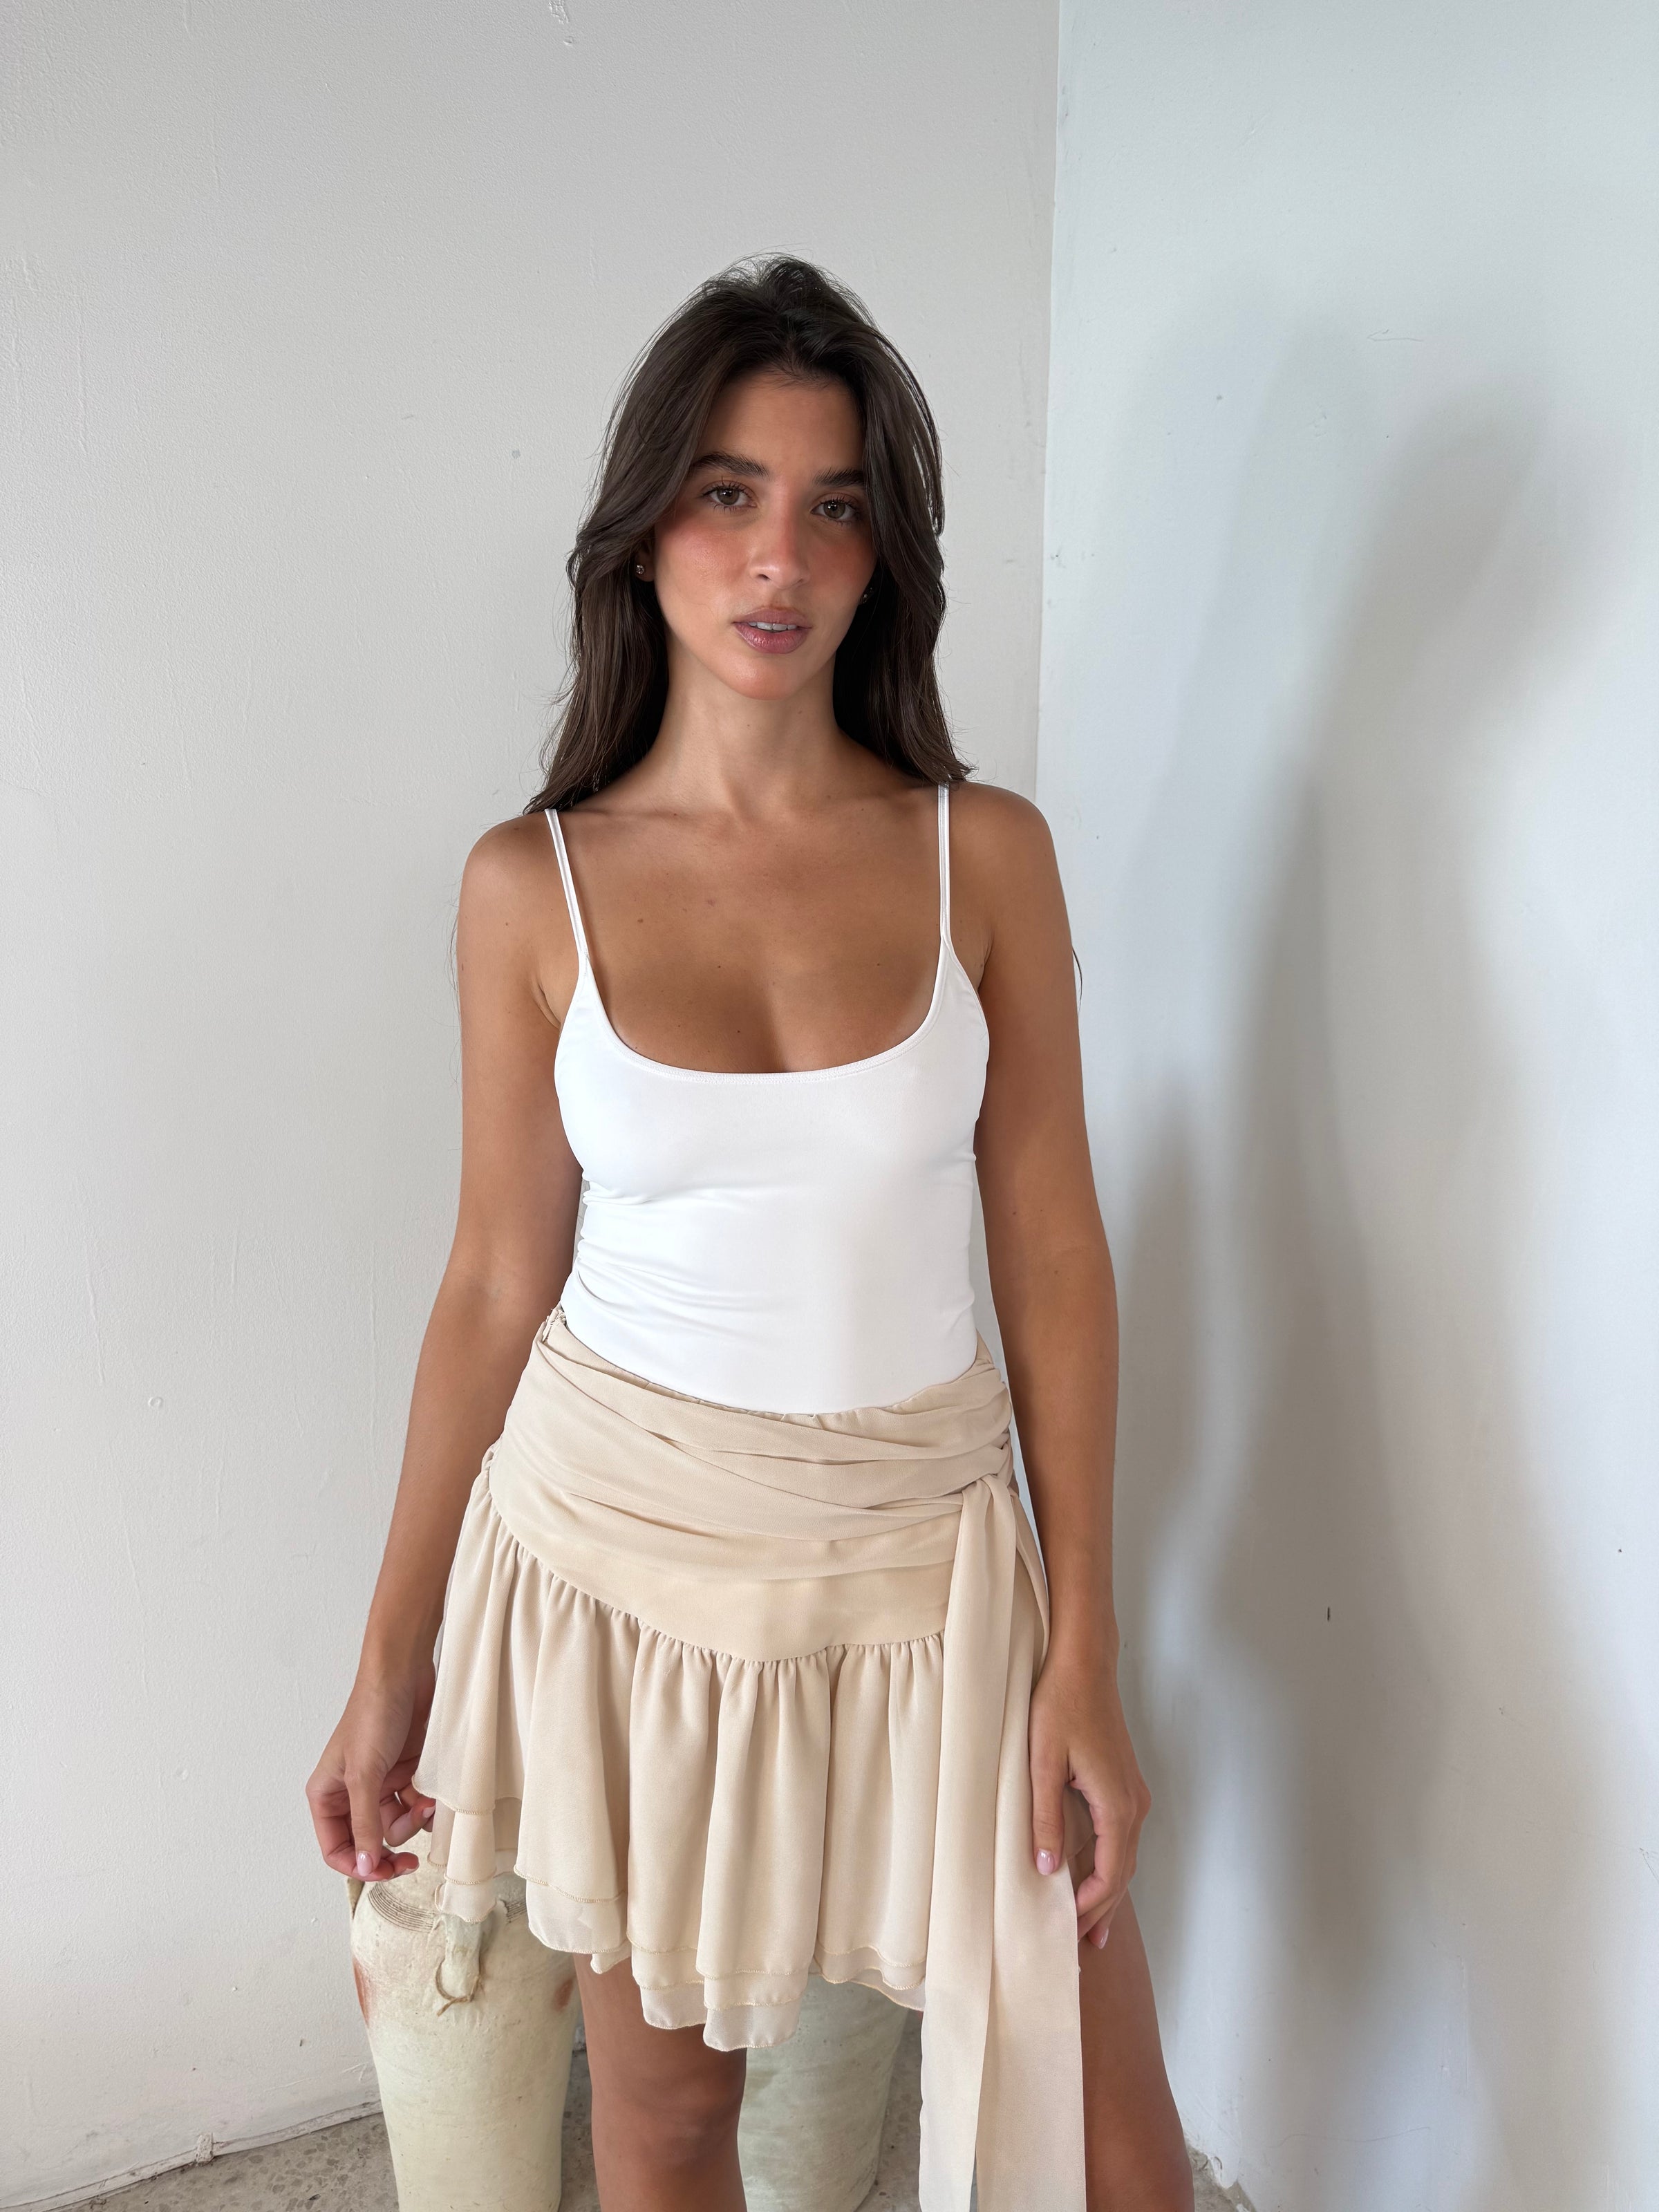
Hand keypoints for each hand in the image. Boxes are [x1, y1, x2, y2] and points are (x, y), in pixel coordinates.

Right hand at [306, 1658, 437, 1881]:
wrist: (405, 1674)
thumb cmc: (373, 1713)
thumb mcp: (365, 1775)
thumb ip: (365, 1823)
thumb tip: (365, 1866)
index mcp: (327, 1794)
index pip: (337, 1848)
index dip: (359, 1866)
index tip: (385, 1872)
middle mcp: (351, 1793)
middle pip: (369, 1842)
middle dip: (391, 1848)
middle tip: (411, 1861)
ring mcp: (380, 1783)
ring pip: (397, 1825)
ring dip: (413, 1822)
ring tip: (426, 1805)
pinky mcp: (405, 1773)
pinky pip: (415, 1805)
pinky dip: (425, 1806)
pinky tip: (433, 1796)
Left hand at [1028, 1643, 1150, 1948]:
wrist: (1084, 1663)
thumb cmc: (1060, 1705)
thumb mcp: (1042, 1763)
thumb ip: (1046, 1818)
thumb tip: (1048, 1869)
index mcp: (1116, 1806)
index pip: (1109, 1874)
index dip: (1089, 1904)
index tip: (1066, 1927)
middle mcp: (1134, 1804)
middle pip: (1123, 1871)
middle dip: (1104, 1908)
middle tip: (1087, 1945)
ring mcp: (1133, 1793)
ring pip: (1125, 1855)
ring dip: (1110, 1888)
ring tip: (1093, 1924)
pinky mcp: (1124, 1783)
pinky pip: (1122, 1836)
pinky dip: (1112, 1863)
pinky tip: (1096, 1873)